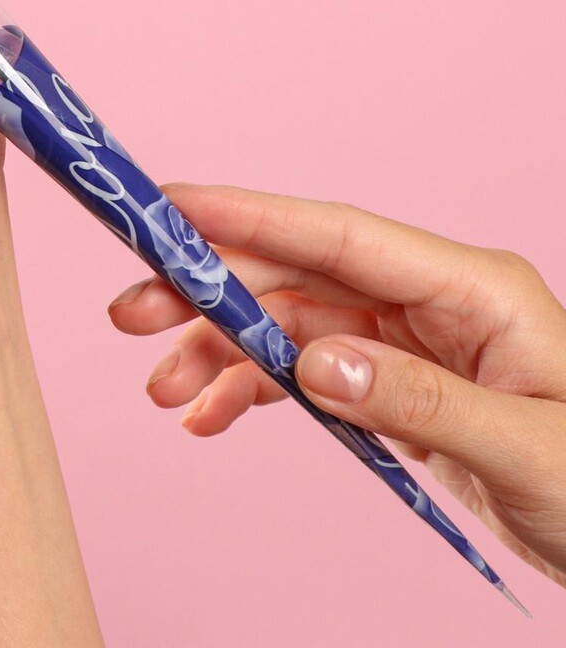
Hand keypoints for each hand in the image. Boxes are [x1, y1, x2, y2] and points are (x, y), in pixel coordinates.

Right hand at [107, 184, 565, 586]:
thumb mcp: (526, 450)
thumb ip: (418, 403)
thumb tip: (311, 365)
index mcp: (470, 288)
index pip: (337, 234)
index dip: (249, 215)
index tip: (171, 207)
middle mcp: (428, 301)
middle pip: (295, 277)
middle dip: (210, 293)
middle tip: (131, 314)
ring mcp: (408, 343)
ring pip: (289, 327)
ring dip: (220, 352)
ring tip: (163, 390)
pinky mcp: (394, 388)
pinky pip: (307, 376)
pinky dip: (253, 393)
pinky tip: (209, 416)